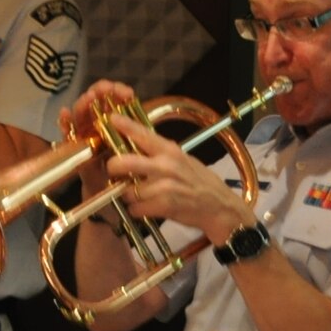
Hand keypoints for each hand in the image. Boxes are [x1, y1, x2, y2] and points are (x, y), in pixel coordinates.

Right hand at [62, 80, 140, 198]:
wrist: (111, 190)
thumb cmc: (124, 167)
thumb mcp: (134, 146)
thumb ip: (136, 130)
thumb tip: (139, 110)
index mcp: (112, 119)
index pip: (113, 98)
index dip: (118, 91)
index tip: (128, 93)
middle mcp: (96, 122)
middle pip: (94, 101)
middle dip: (100, 92)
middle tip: (106, 89)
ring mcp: (83, 132)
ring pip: (80, 113)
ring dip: (83, 103)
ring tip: (89, 97)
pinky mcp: (72, 145)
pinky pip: (66, 132)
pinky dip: (64, 122)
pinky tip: (65, 113)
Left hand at [103, 115, 249, 244]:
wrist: (219, 207)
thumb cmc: (200, 183)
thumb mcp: (183, 159)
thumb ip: (162, 153)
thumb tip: (138, 145)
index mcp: (170, 150)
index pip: (142, 134)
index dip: (124, 125)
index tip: (111, 119)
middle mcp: (165, 165)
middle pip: (123, 162)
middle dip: (113, 168)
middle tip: (116, 173)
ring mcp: (164, 186)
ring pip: (127, 190)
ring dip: (128, 195)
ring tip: (138, 196)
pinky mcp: (164, 205)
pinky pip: (136, 208)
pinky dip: (137, 211)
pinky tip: (146, 208)